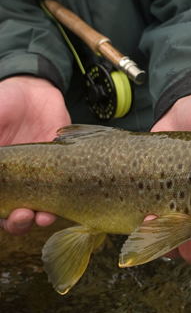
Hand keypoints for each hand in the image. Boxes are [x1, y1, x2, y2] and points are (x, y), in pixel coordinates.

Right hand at [0, 76, 70, 234]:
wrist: (34, 90)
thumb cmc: (4, 103)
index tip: (2, 213)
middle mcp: (15, 181)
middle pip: (12, 214)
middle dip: (17, 222)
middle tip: (22, 217)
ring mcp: (39, 178)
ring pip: (38, 208)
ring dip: (39, 217)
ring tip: (43, 217)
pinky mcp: (61, 170)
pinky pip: (63, 192)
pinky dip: (62, 201)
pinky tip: (62, 203)